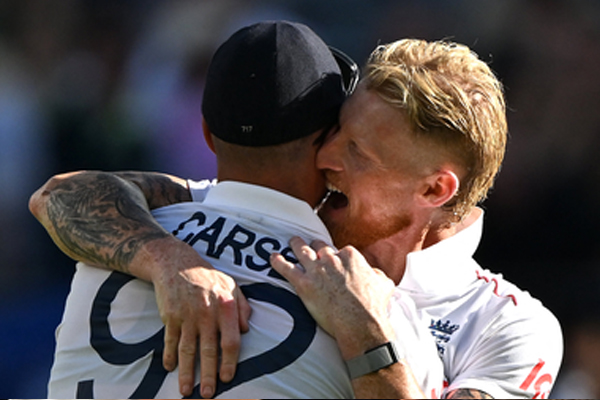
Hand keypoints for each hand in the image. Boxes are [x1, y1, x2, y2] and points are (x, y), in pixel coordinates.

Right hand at [144, 237, 251, 397]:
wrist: (176, 262)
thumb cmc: (208, 276)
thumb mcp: (232, 285)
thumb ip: (242, 307)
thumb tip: (246, 330)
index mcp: (225, 307)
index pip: (231, 341)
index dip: (229, 362)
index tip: (228, 378)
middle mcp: (207, 313)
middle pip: (208, 350)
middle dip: (208, 375)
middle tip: (208, 394)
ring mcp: (187, 315)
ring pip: (187, 349)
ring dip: (187, 372)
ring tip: (186, 390)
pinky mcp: (170, 316)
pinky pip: (169, 340)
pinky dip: (168, 356)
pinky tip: (169, 368)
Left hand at [270, 237, 395, 359]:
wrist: (361, 324)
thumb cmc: (374, 306)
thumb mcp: (384, 284)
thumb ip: (377, 274)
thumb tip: (374, 273)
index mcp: (350, 255)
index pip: (339, 250)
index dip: (337, 257)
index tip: (335, 262)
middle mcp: (331, 259)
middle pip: (319, 247)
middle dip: (315, 247)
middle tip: (310, 246)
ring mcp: (316, 270)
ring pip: (301, 251)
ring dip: (295, 245)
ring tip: (292, 242)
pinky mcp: (304, 284)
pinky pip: (286, 269)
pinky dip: (278, 262)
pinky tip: (272, 257)